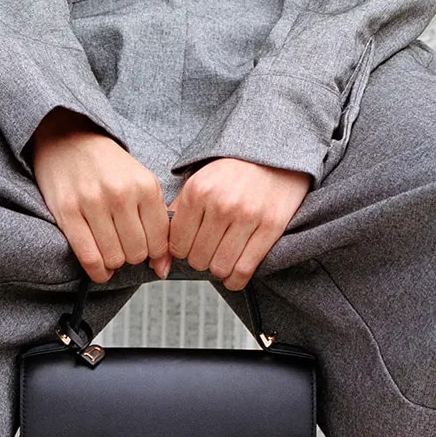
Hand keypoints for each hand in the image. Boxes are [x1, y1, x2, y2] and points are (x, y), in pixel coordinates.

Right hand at [30, 107, 171, 281]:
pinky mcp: (67, 211)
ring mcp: (92, 202)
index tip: (145, 247)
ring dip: (114, 261)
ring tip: (110, 249)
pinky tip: (100, 267)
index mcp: (145, 186)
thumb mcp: (141, 184)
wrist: (68, 138)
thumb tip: (163, 269)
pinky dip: (97, 271)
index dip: (154, 253)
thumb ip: (157, 223)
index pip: (159, 241)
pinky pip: (89, 257)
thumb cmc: (109, 166)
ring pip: (114, 258)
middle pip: (137, 253)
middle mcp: (120, 194)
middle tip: (125, 245)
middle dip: (133, 256)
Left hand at [167, 158, 310, 289]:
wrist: (276, 156)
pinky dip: (236, 280)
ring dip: (219, 269)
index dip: (181, 251)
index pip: (177, 244)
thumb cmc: (234, 172)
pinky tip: (233, 276)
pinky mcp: (271, 227)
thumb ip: (178, 212)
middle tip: (208, 251)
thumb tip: (160, 257)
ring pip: (220, 267)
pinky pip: (245, 269)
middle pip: (198, 259)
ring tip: (222, 258)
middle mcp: (221, 203)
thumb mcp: (199, 181)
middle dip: (200, 260)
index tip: (189, 248)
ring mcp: (247, 216)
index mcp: (198, 190)